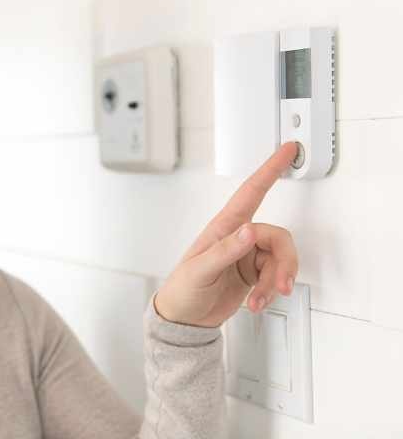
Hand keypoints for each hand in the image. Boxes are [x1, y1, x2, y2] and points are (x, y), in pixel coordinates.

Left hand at [154, 142, 299, 327]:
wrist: (185, 320)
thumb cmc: (182, 289)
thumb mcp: (199, 270)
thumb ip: (226, 250)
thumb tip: (250, 231)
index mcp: (223, 228)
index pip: (251, 192)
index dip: (270, 170)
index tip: (288, 150)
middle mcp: (239, 238)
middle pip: (277, 238)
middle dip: (283, 263)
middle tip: (280, 285)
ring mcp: (248, 257)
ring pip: (280, 260)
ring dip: (275, 282)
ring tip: (259, 300)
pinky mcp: (254, 275)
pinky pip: (276, 277)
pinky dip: (270, 292)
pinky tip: (256, 303)